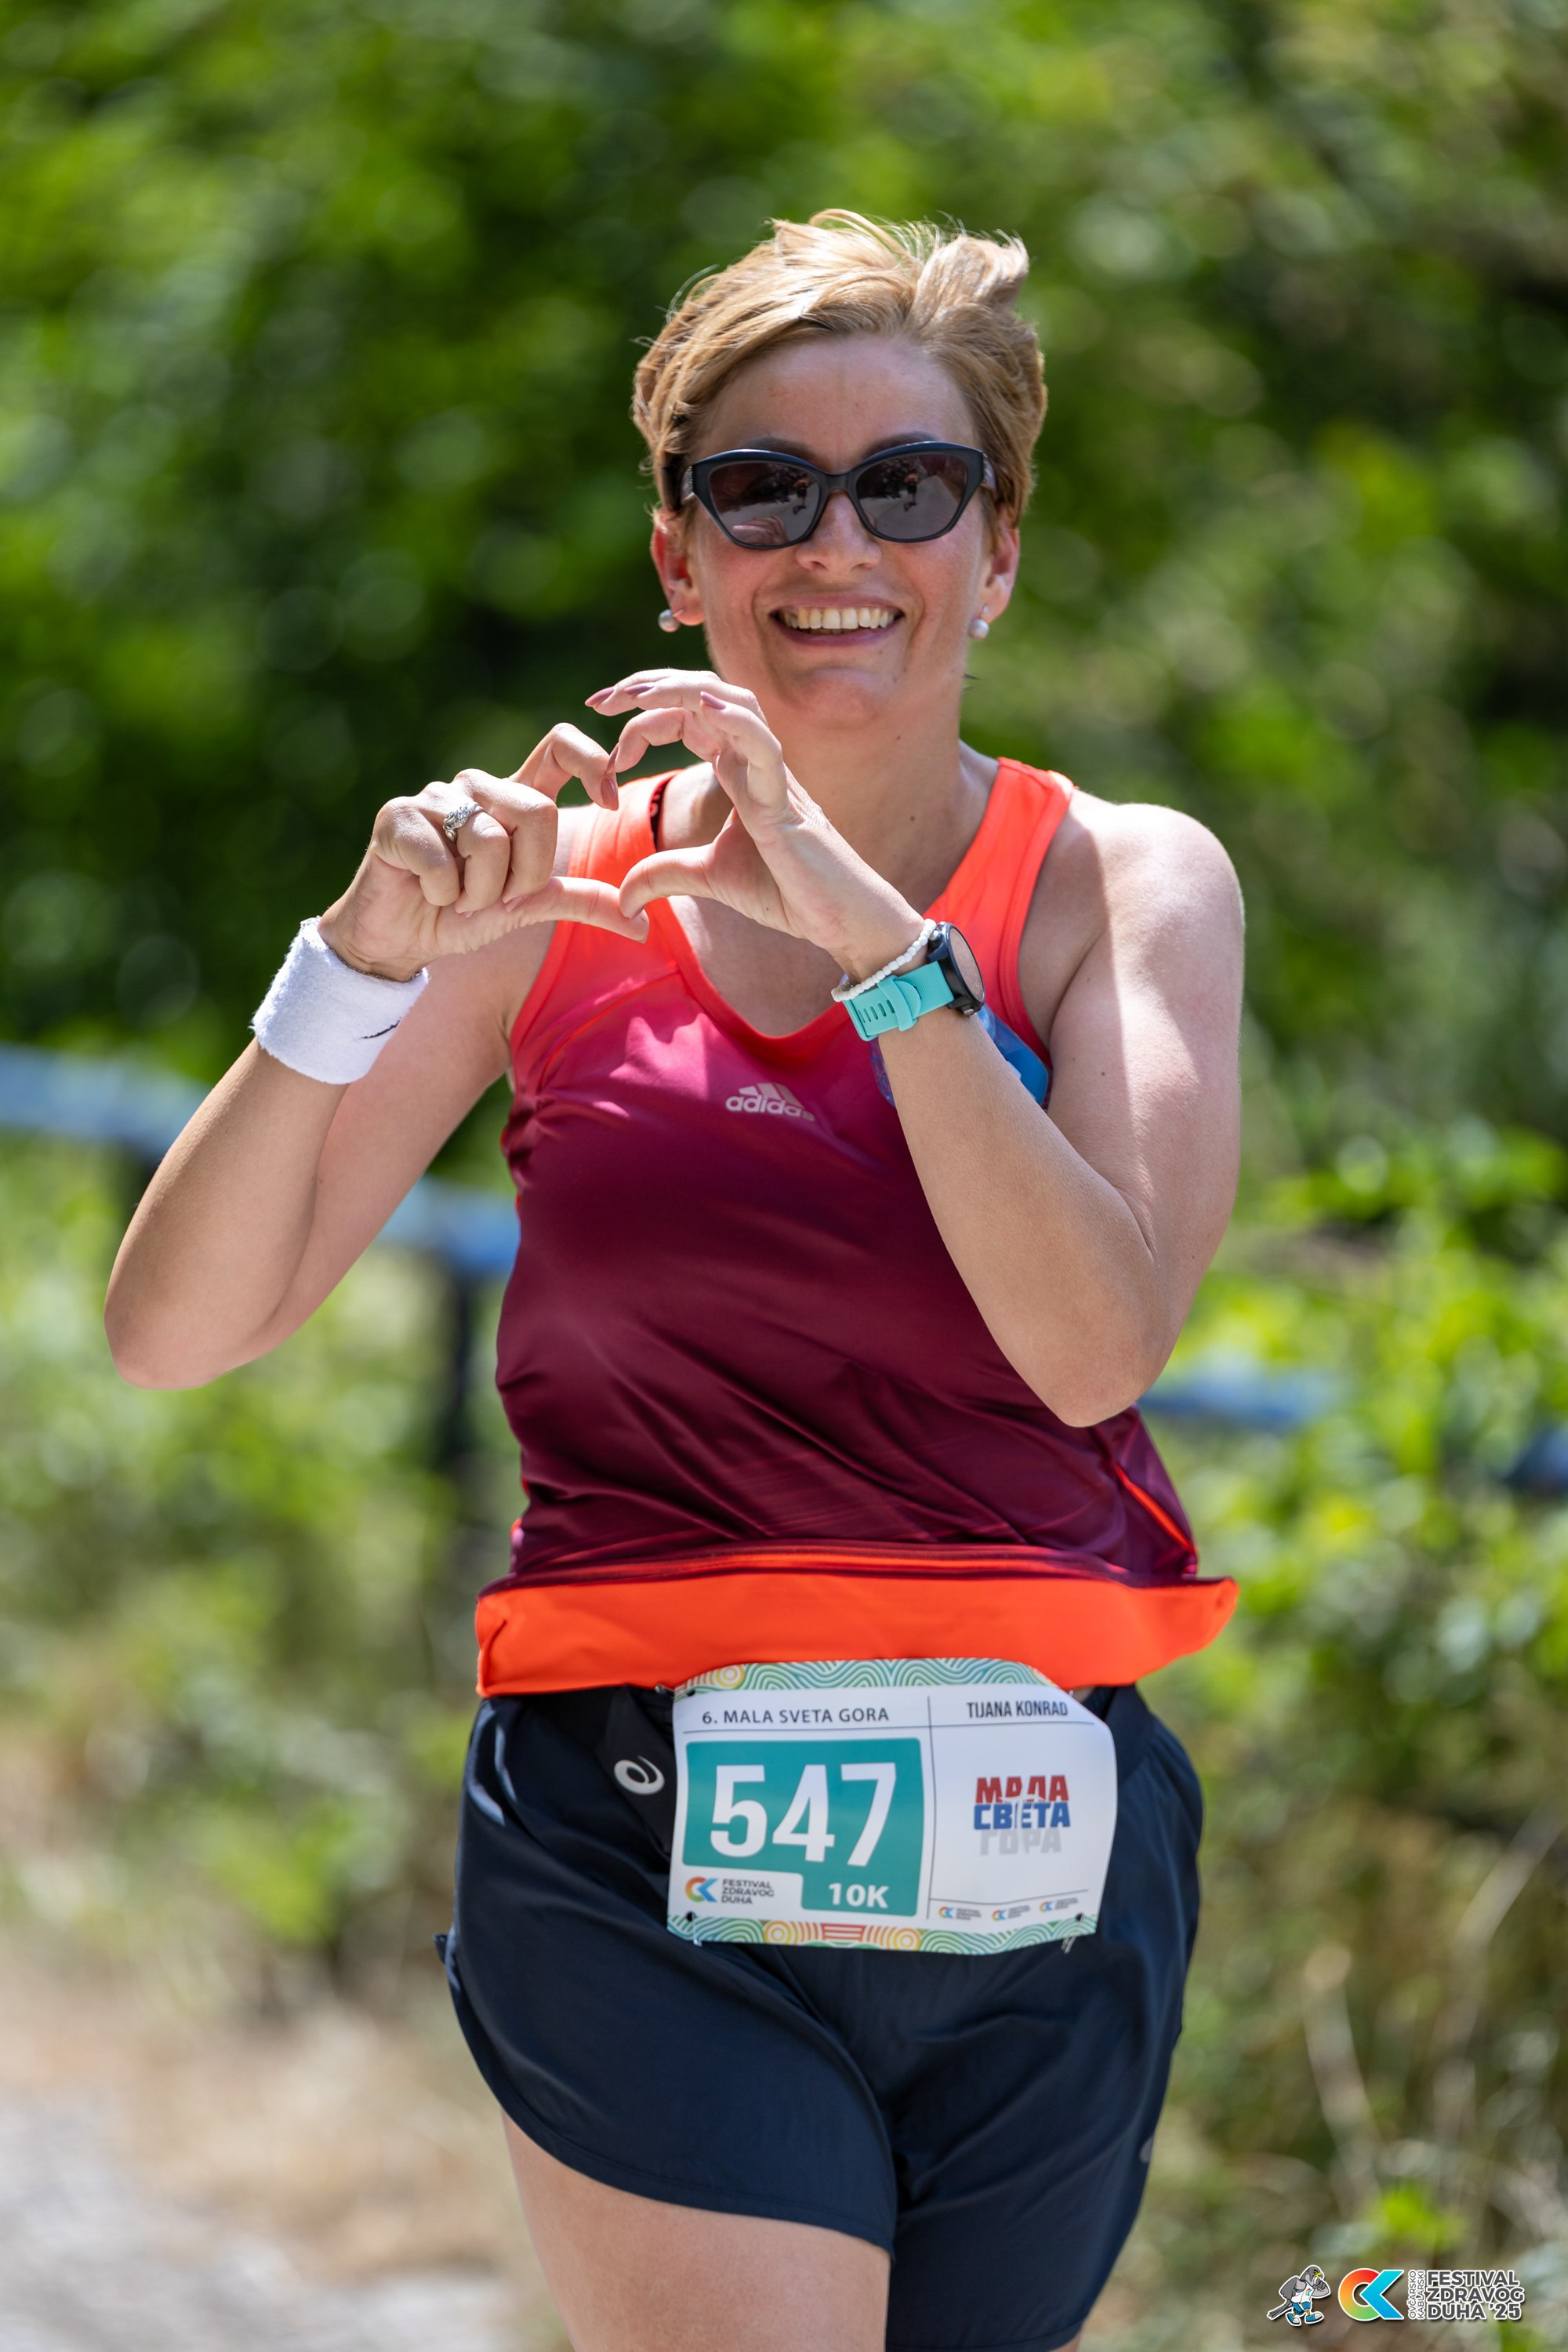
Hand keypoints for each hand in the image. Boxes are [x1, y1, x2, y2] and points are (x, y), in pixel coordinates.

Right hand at [317, 726, 647, 979]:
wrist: (399, 941)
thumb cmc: (462, 915)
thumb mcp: (529, 907)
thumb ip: (580, 901)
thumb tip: (640, 924)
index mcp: (513, 799)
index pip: (559, 745)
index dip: (592, 762)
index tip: (609, 801)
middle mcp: (477, 788)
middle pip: (536, 810)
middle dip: (526, 874)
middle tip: (497, 899)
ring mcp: (434, 797)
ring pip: (489, 839)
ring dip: (480, 892)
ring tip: (458, 898)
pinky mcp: (396, 816)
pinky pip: (443, 860)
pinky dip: (443, 893)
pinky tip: (428, 892)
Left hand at [586, 668, 920, 977]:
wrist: (835, 920)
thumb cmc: (786, 891)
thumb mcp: (707, 877)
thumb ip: (663, 875)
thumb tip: (621, 899)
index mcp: (733, 768)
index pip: (683, 716)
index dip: (639, 714)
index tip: (597, 727)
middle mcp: (751, 759)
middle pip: (701, 695)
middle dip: (647, 687)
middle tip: (599, 700)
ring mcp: (772, 773)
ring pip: (732, 703)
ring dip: (682, 691)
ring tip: (637, 694)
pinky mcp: (787, 800)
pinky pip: (765, 745)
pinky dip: (737, 721)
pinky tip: (704, 707)